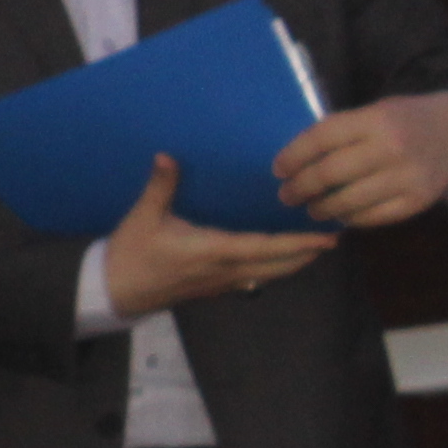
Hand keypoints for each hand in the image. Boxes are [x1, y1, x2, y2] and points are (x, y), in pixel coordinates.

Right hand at [101, 153, 336, 318]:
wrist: (115, 291)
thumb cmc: (131, 254)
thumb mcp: (143, 217)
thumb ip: (161, 186)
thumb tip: (168, 156)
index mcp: (214, 250)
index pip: (266, 247)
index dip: (298, 243)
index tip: (325, 238)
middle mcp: (225, 269)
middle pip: (277, 266)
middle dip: (306, 254)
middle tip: (332, 239)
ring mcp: (221, 282)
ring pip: (269, 274)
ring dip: (294, 263)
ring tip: (314, 249)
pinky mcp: (213, 287)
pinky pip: (254, 277)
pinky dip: (273, 268)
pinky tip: (277, 260)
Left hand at [274, 92, 447, 233]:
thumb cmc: (404, 121)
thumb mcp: (375, 112)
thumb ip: (341, 132)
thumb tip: (296, 160)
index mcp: (375, 119)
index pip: (321, 138)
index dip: (293, 156)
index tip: (278, 170)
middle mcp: (391, 147)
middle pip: (330, 173)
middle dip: (300, 187)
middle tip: (286, 195)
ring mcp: (407, 177)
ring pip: (349, 201)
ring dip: (322, 208)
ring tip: (311, 208)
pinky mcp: (417, 201)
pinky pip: (373, 217)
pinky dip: (351, 219)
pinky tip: (341, 215)